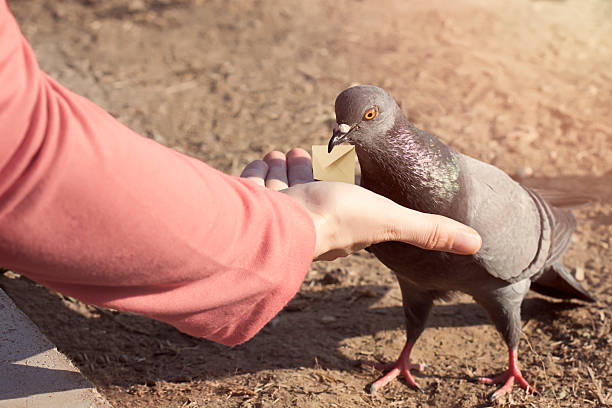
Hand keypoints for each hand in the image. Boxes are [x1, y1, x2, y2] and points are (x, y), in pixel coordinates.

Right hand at [241, 148, 481, 260]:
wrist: (282, 221)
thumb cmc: (337, 219)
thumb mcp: (392, 218)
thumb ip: (429, 229)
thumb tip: (477, 244)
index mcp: (342, 222)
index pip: (341, 196)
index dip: (339, 176)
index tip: (337, 159)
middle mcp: (309, 218)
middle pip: (308, 186)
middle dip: (306, 167)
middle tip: (300, 152)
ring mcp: (278, 212)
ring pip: (282, 185)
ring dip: (283, 170)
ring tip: (281, 155)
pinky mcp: (252, 206)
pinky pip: (255, 188)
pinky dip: (258, 175)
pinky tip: (262, 165)